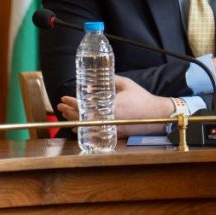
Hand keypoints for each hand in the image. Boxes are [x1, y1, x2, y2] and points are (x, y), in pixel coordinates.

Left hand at [58, 76, 173, 135]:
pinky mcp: (113, 133)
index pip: (84, 105)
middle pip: (81, 117)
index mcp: (109, 105)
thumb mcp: (126, 84)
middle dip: (68, 111)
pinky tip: (77, 127)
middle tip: (60, 106)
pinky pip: (93, 132)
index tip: (63, 98)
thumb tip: (94, 81)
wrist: (155, 114)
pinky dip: (83, 129)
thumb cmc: (141, 98)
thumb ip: (110, 80)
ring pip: (85, 126)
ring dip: (73, 120)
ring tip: (65, 115)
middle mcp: (107, 118)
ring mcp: (110, 127)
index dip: (71, 102)